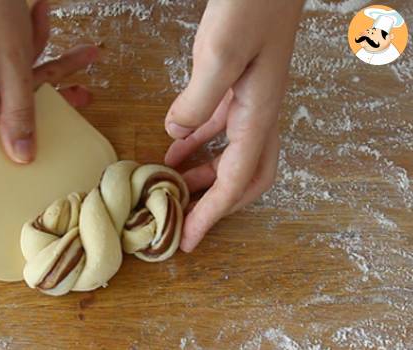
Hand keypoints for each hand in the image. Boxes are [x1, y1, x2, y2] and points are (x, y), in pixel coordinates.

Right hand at [0, 0, 97, 164]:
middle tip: (78, 92)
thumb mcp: (11, 56)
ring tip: (82, 56)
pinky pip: (10, 66)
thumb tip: (23, 156)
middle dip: (41, 98)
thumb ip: (20, 108)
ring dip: (48, 70)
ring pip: (13, 88)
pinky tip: (45, 19)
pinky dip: (32, 48)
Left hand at [164, 0, 303, 251]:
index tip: (189, 241)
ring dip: (205, 177)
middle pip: (246, 178)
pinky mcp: (238, 86)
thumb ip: (199, 101)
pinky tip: (175, 149)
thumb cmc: (252, 6)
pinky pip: (220, 129)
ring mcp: (251, 101)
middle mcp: (260, 115)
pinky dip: (198, 145)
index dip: (212, 215)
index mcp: (259, 116)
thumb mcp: (221, 53)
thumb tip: (177, 134)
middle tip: (186, 222)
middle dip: (217, 204)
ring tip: (173, 190)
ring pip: (232, 155)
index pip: (236, 181)